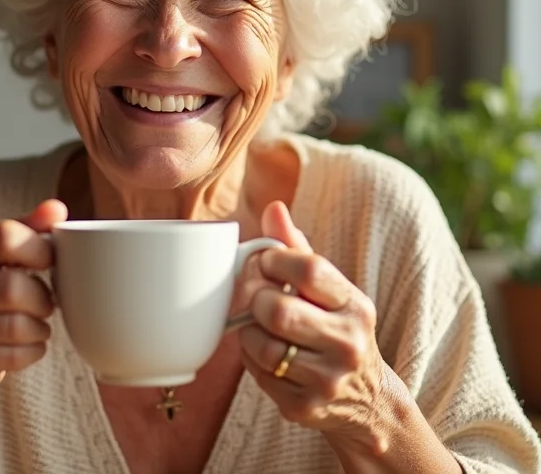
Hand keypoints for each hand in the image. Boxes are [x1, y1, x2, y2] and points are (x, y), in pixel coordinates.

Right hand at [0, 199, 66, 399]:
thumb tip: (56, 209)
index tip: (50, 260)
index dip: (39, 248)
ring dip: (41, 326)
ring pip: (16, 325)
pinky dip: (34, 350)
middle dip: (43, 296)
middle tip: (48, 301)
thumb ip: (27, 228)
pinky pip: (14, 356)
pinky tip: (29, 344)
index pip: (4, 236)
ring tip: (39, 323)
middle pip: (13, 287)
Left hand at [239, 201, 387, 448]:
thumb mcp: (329, 289)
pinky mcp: (303, 407)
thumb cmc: (336, 328)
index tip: (265, 262)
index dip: (274, 259)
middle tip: (253, 295)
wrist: (367, 401)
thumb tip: (273, 208)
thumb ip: (297, 249)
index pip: (309, 269)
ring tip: (256, 324)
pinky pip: (258, 373)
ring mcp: (327, 379)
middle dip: (255, 297)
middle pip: (278, 310)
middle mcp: (348, 343)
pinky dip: (251, 358)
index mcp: (355, 305)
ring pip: (263, 345)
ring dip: (248, 330)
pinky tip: (262, 351)